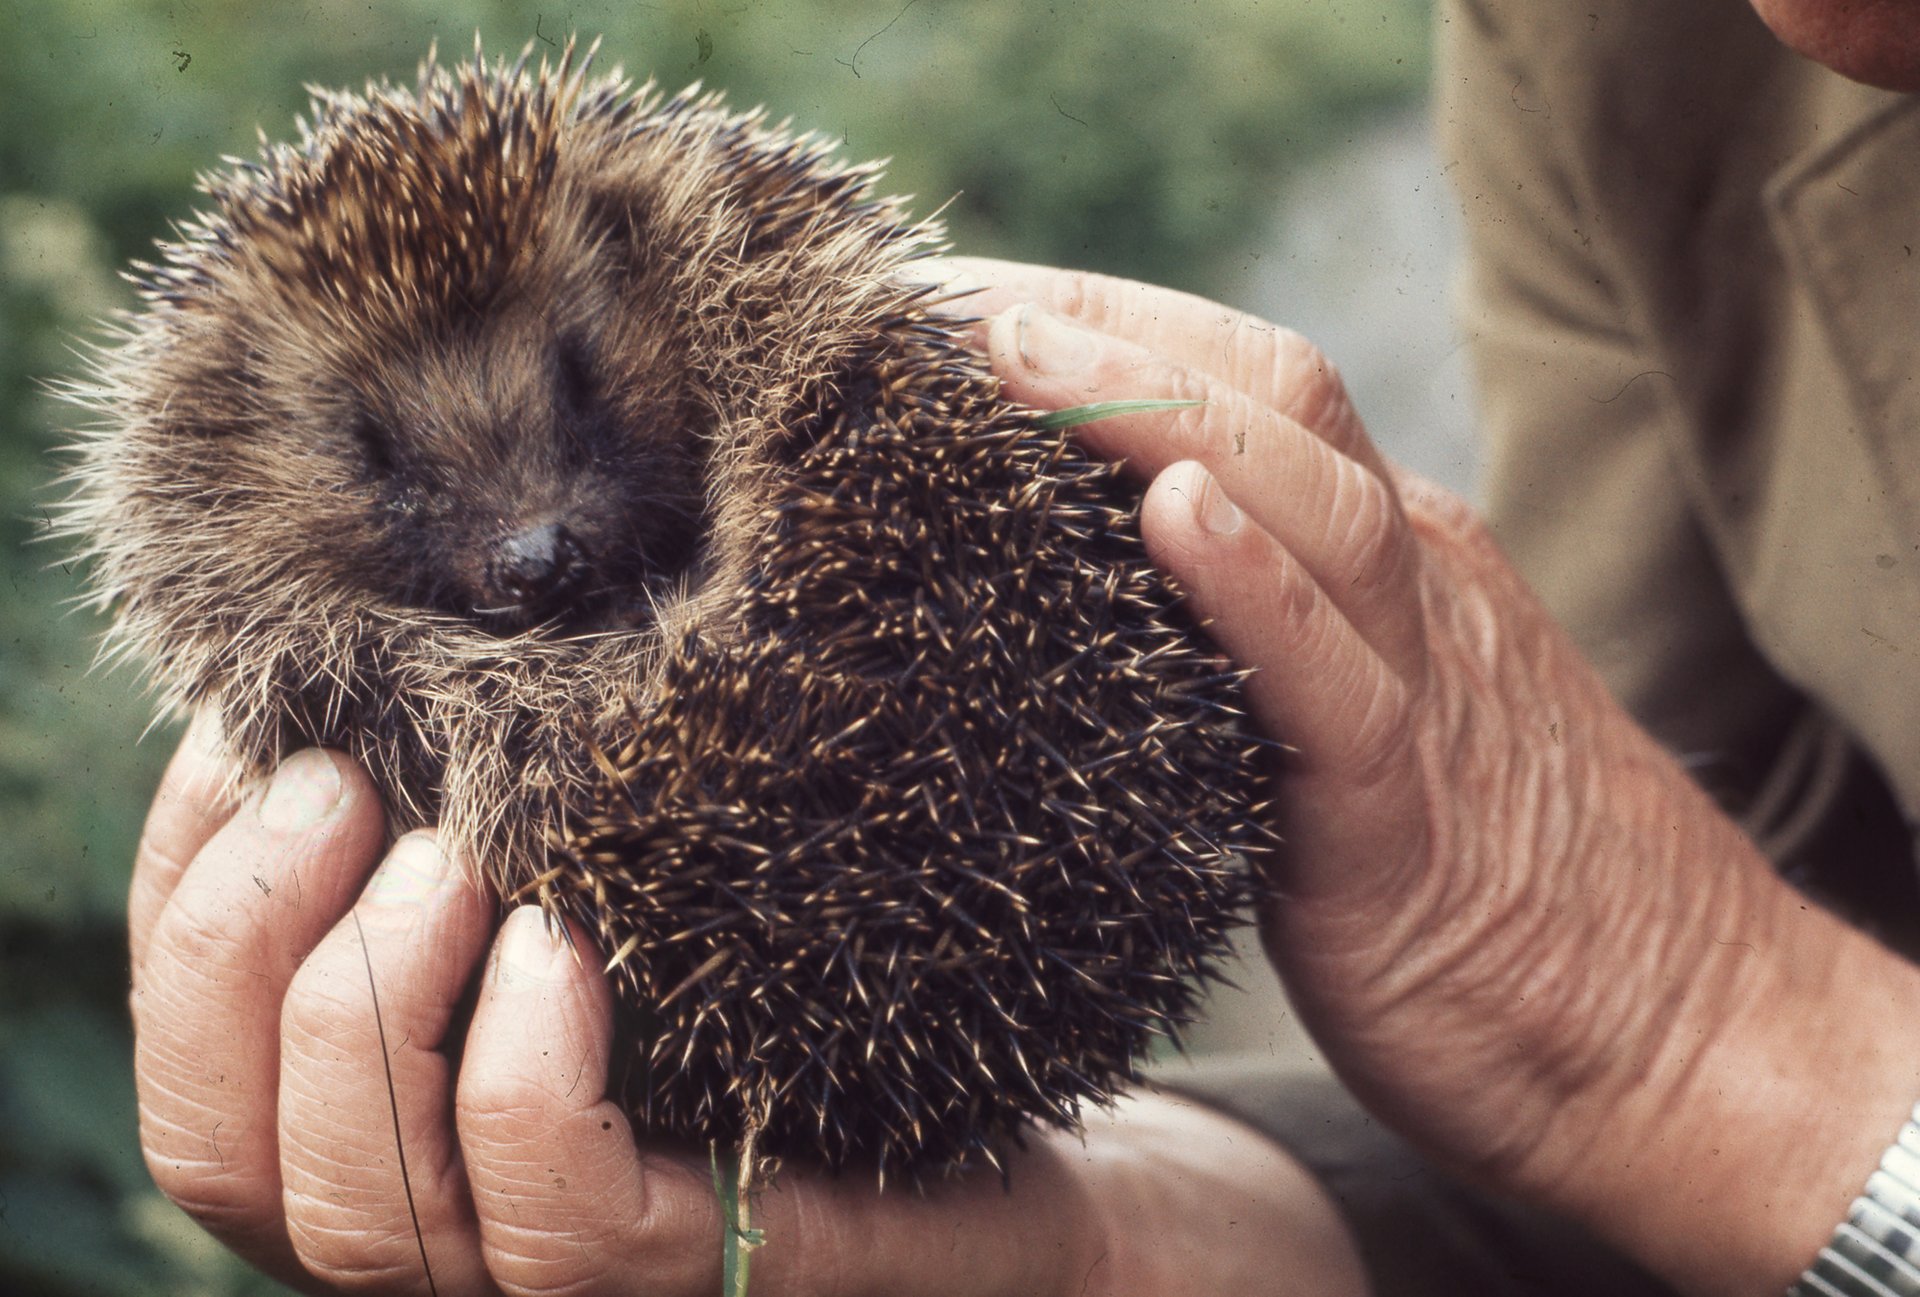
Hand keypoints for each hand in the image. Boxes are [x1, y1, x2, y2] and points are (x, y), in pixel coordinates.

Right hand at [127, 718, 1365, 1294]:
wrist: (1025, 1123)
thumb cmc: (819, 973)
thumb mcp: (635, 854)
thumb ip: (510, 802)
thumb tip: (390, 665)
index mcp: (411, 1107)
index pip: (202, 1046)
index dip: (184, 892)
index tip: (248, 734)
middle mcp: (456, 1207)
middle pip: (221, 1151)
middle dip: (238, 948)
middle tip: (341, 778)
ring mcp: (572, 1262)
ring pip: (350, 1213)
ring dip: (364, 1004)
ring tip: (448, 854)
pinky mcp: (709, 1265)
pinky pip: (554, 1224)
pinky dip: (522, 1077)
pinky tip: (566, 948)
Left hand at [942, 257, 1919, 1295]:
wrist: (1675, 1037)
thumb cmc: (1481, 892)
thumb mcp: (1351, 725)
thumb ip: (1250, 646)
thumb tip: (1093, 601)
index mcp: (1386, 561)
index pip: (1242, 381)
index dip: (1100, 321)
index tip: (953, 305)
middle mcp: (1410, 587)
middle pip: (1269, 393)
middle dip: (1104, 324)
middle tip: (942, 297)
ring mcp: (1425, 688)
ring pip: (1306, 500)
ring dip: (1148, 408)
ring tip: (1013, 351)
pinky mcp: (1411, 824)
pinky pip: (1336, 682)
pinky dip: (1256, 590)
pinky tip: (1174, 516)